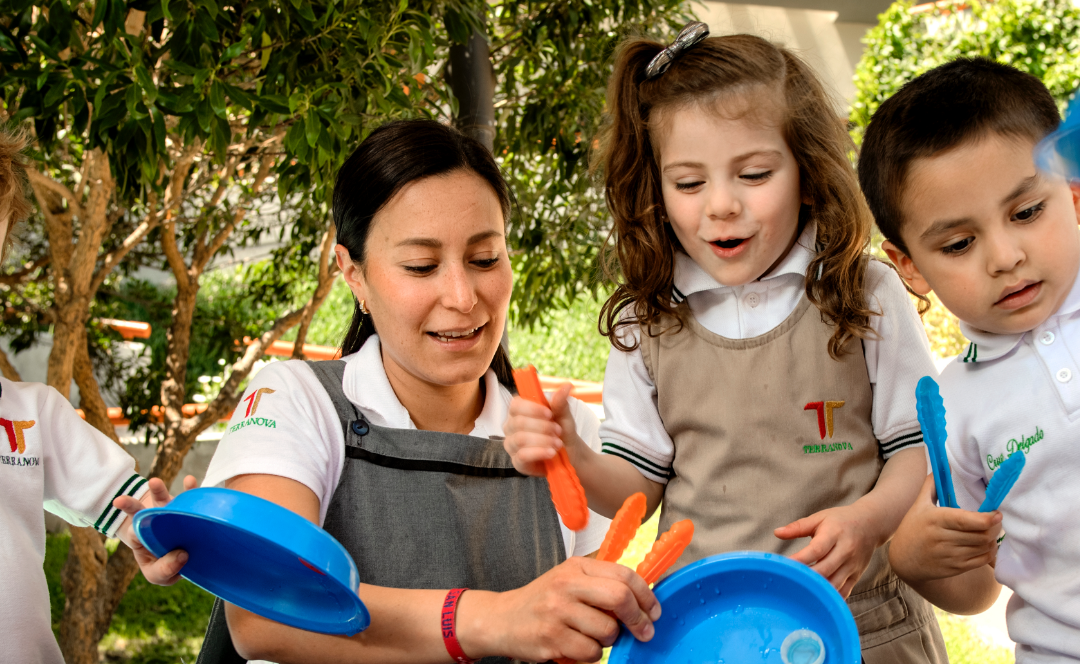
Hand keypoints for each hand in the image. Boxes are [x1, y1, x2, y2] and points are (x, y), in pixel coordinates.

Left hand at [113, 475, 197, 585]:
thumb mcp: (158, 575)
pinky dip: (189, 488)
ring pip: (160, 500)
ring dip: (156, 490)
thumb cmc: (165, 566)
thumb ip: (165, 570)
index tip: (173, 552)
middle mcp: (151, 524)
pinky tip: (189, 480)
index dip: (140, 538)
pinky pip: (187, 497)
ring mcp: (168, 514)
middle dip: (129, 506)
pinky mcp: (184, 508)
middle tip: (119, 501)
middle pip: (138, 513)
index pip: (135, 537)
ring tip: (154, 481)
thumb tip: (182, 555)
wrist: (181, 555)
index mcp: (140, 541)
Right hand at [460, 556, 659, 661]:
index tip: (654, 611)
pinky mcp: (551, 637)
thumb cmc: (543, 601)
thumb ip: (601, 584)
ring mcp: (557, 611)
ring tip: (594, 636)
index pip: (624, 574)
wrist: (502, 619)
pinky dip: (592, 654)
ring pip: (607, 630)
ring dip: (609, 640)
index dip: (646, 595)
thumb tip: (643, 600)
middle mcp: (566, 585)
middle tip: (643, 631)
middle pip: (620, 598)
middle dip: (638, 619)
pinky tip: (578, 647)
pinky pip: (591, 652)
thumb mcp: (569, 580)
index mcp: (576, 567)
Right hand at [503, 383, 582, 476]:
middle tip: (558, 431)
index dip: (532, 408)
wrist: (569, 454)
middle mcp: (511, 427)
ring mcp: (512, 445)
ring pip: (520, 439)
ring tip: (558, 443)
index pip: (515, 404)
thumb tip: (566, 386)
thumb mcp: (564, 416)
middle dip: (542, 426)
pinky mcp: (517, 462)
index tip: (550, 413)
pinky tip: (552, 453)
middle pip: (519, 422)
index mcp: (519, 411)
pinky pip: (522, 455)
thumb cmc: (561, 431)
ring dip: (543, 440)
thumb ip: (560, 402)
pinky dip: (539, 452)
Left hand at [775, 502, 881, 597]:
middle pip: (825, 569)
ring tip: (798, 593)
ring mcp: (852, 565)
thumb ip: (798, 527)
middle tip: (788, 582)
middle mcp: (845, 551)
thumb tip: (776, 533)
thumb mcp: (820, 518)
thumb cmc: (841, 520)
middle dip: (807, 577)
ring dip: (818, 590)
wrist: (871, 524)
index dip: (801, 559)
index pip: (816, 549)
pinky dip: (831, 598)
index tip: (785, 565)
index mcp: (834, 534)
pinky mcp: (856, 576)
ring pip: (835, 583)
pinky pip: (844, 591)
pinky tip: (816, 601)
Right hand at [889, 475, 1000, 584]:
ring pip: (984, 547)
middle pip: (981, 535)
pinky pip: (982, 560)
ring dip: (993, 539)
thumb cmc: (912, 528)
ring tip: (990, 531)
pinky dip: (989, 552)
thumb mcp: (918, 505)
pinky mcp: (955, 568)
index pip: (967, 521)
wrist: (904, 560)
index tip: (997, 513)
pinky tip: (985, 544)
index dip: (988, 518)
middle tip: (995, 520)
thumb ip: (932, 485)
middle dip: (995, 527)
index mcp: (935, 519)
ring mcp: (949, 555)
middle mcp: (942, 538)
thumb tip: (945, 465)